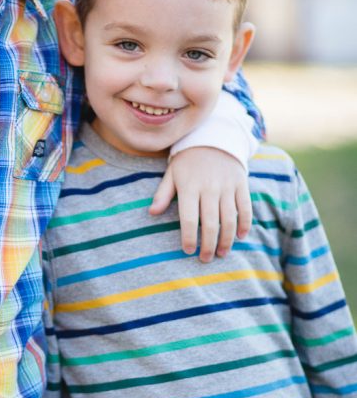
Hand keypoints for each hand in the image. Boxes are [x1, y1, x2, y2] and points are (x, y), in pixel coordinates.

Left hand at [150, 147, 251, 261]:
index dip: (189, 237)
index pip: (189, 218)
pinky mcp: (241, 184)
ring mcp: (227, 186)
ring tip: (222, 253)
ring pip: (229, 219)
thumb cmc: (187, 161)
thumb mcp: (172, 174)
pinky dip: (245, 224)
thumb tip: (152, 213)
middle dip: (208, 245)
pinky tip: (240, 237)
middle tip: (205, 259)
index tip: (188, 251)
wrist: (213, 138)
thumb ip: (163, 194)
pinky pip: (245, 207)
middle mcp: (209, 187)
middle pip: (210, 222)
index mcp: (189, 187)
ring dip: (227, 239)